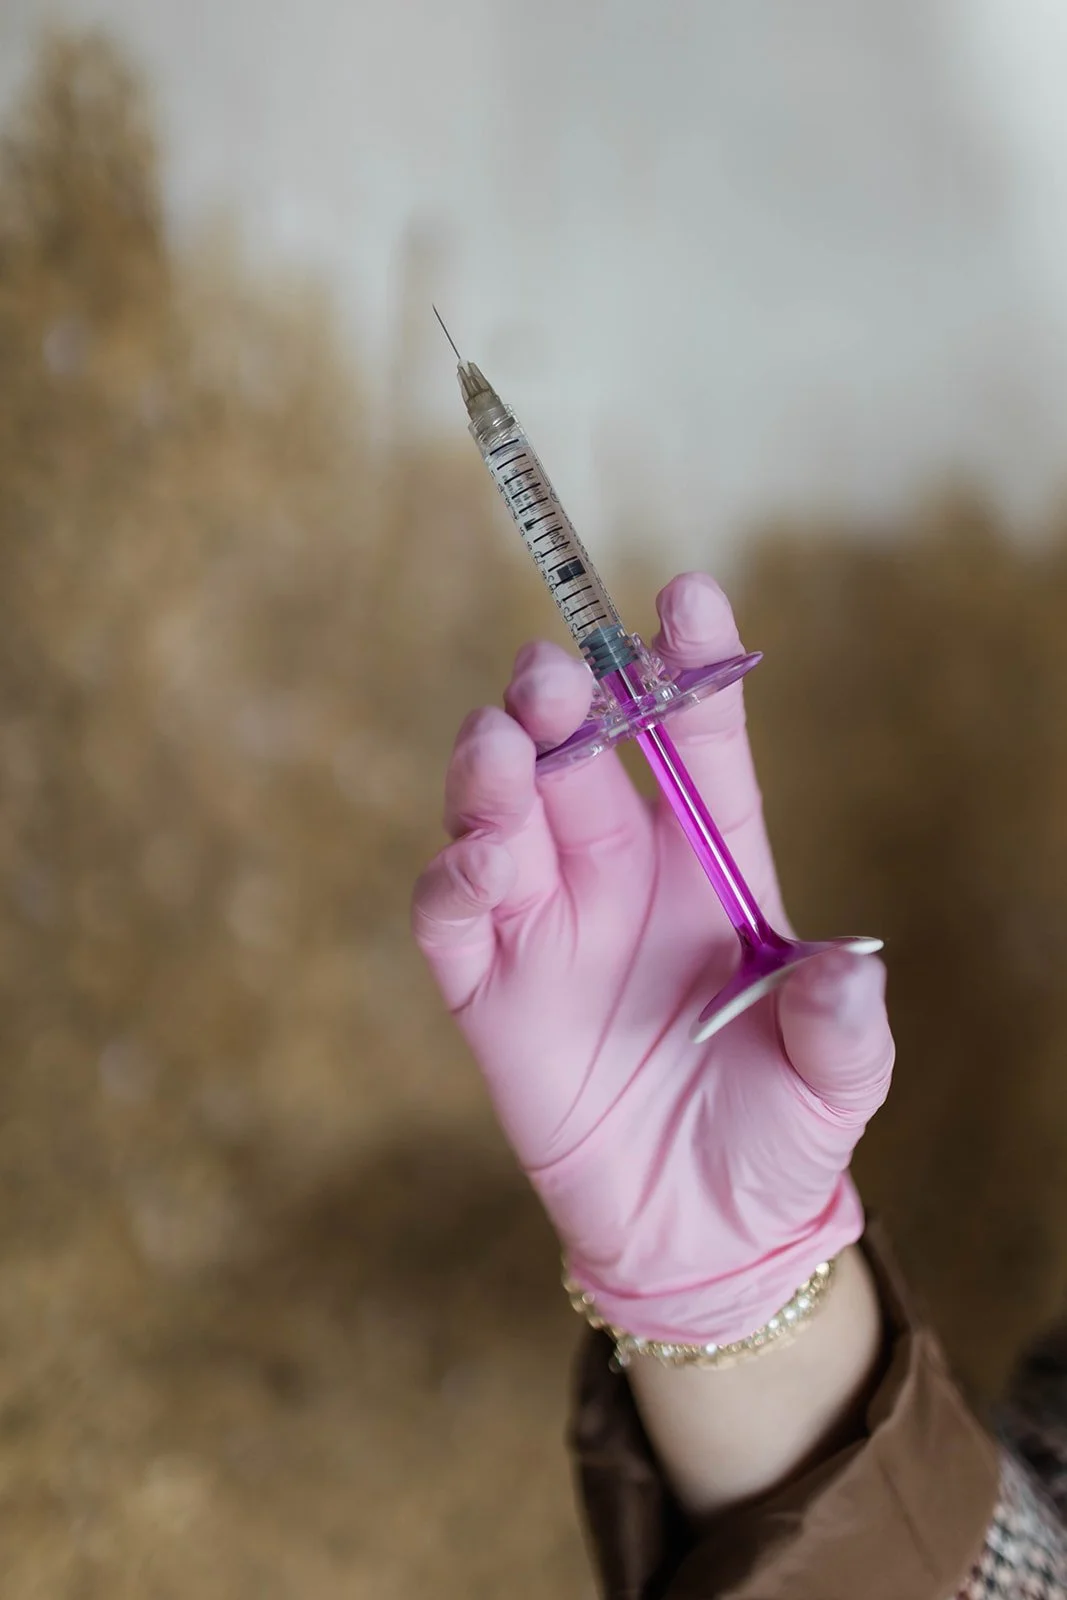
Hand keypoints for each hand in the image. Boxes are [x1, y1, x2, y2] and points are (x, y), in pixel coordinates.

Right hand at [412, 573, 893, 1344]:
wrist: (696, 1235)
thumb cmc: (774, 1138)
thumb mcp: (834, 1084)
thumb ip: (842, 1025)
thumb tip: (845, 968)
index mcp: (712, 868)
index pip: (696, 745)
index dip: (689, 669)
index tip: (687, 596)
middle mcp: (621, 874)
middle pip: (577, 753)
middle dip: (561, 699)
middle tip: (554, 676)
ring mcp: (546, 923)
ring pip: (500, 811)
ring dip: (495, 768)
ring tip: (505, 750)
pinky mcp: (485, 986)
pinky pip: (451, 912)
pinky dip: (453, 875)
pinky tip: (480, 862)